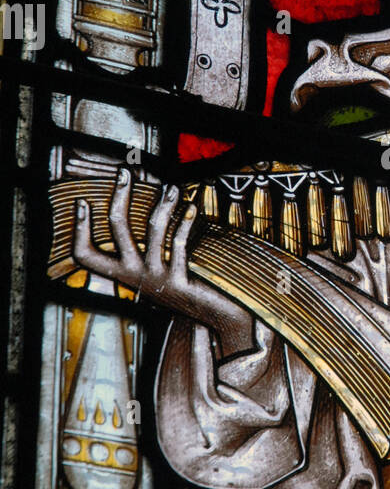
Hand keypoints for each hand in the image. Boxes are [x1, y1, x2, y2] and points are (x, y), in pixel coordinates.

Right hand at [72, 168, 254, 357]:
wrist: (210, 316)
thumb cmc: (182, 289)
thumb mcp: (153, 271)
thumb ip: (142, 250)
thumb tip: (138, 208)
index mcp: (122, 274)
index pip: (86, 256)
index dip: (80, 230)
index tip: (82, 202)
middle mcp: (134, 275)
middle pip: (118, 228)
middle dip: (120, 196)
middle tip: (126, 173)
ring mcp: (156, 277)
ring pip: (153, 229)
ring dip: (163, 203)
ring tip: (173, 188)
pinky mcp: (178, 280)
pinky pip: (179, 243)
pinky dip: (185, 222)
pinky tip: (192, 208)